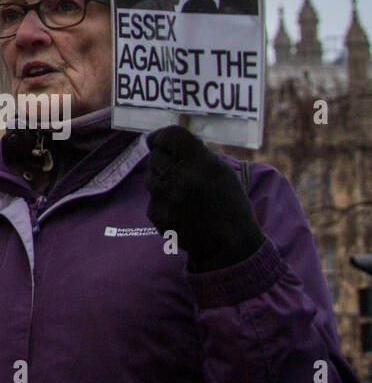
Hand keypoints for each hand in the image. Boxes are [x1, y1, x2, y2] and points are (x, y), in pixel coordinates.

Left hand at [145, 125, 263, 271]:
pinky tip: (181, 213)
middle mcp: (181, 178)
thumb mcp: (221, 171)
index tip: (161, 141)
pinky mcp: (158, 215)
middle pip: (155, 155)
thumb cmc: (228, 204)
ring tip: (185, 197)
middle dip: (164, 161)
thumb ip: (193, 153)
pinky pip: (152, 200)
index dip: (163, 137)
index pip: (170, 135)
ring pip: (151, 177)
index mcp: (201, 163)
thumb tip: (161, 140)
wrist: (230, 247)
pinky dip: (162, 204)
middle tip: (180, 174)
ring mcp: (167, 198)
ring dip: (163, 182)